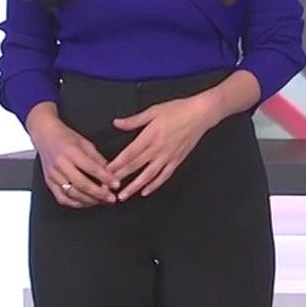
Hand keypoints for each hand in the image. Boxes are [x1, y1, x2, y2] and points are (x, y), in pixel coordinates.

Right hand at [26, 103, 118, 207]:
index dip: (105, 178)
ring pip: (72, 194)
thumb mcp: (85, 143)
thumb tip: (110, 173)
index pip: (91, 168)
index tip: (116, 184)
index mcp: (71, 152)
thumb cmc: (66, 138)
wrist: (45, 136)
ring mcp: (53, 175)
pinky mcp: (49, 183)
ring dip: (89, 200)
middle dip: (99, 194)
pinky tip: (86, 202)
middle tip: (111, 198)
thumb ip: (98, 159)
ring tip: (101, 201)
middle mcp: (60, 165)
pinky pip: (62, 198)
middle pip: (82, 184)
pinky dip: (75, 203)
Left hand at [106, 95, 222, 200]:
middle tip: (107, 188)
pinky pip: (164, 175)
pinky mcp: (177, 160)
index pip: (130, 153)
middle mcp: (158, 149)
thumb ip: (134, 120)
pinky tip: (146, 191)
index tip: (104, 172)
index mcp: (150, 136)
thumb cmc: (177, 109)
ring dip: (135, 186)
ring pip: (149, 175)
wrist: (201, 113)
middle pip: (136, 166)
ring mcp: (168, 156)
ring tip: (123, 196)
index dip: (117, 164)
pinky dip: (155, 185)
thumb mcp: (154, 110)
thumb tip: (116, 123)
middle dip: (120, 178)